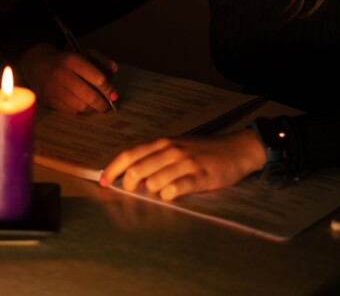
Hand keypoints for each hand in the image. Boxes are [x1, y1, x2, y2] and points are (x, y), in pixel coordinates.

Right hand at [19, 42, 117, 112]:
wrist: (38, 64)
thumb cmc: (66, 60)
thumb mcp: (84, 54)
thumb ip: (102, 61)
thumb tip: (113, 74)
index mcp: (72, 60)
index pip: (97, 78)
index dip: (109, 89)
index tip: (114, 94)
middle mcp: (62, 74)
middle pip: (90, 96)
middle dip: (102, 103)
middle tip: (107, 105)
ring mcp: (54, 88)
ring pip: (81, 106)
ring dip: (92, 109)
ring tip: (95, 106)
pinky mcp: (49, 100)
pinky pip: (71, 111)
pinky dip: (81, 112)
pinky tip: (84, 107)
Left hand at [98, 129, 266, 200]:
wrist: (236, 149)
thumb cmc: (203, 151)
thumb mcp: (177, 147)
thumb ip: (155, 157)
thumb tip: (129, 173)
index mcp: (162, 143)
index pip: (129, 155)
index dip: (112, 169)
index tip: (102, 182)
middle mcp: (170, 150)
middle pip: (136, 169)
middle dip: (128, 185)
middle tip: (132, 192)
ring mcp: (185, 163)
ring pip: (153, 182)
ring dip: (151, 192)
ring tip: (160, 192)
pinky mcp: (199, 176)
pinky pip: (175, 189)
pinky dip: (168, 195)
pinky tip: (173, 194)